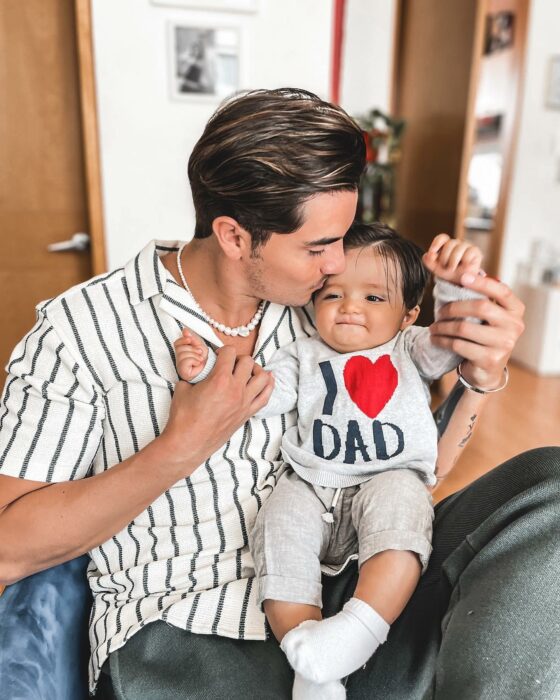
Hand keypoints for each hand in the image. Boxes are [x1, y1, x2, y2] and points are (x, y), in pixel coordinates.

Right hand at [159, 346, 274, 477]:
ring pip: (262, 377)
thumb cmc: (183, 418)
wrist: (188, 443)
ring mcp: (244, 402)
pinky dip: (268, 386)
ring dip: (255, 370)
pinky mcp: (247, 414)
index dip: (222, 350)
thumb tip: (199, 370)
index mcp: (219, 380)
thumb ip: (195, 376)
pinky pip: (265, 397)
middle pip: (248, 362)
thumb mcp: (183, 388)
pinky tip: (266, 380)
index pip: (229, 352)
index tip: (217, 356)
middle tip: (230, 364)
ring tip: (246, 371)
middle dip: (238, 358)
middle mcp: (236, 389)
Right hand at [174, 328, 207, 380]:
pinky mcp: (182, 372)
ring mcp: (179, 366)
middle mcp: (179, 359)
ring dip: (194, 355)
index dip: (182, 340)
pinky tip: (197, 363)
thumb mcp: (199, 345)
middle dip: (192, 349)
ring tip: (199, 359)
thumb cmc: (203, 358)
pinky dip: (194, 360)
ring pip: (182, 354)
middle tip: (199, 352)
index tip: (189, 339)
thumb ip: (192, 338)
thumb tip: (185, 330)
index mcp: (182, 351)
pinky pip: (185, 361)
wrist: (208, 368)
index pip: (176, 343)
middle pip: (180, 348)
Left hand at [423, 233, 482, 284]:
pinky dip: (464, 262)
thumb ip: (429, 262)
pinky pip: (468, 253)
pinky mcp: (476, 251)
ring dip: (453, 262)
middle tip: (445, 266)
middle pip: (450, 244)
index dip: (436, 244)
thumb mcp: (436, 268)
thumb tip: (426, 255)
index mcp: (447, 245)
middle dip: (445, 258)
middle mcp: (457, 243)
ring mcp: (467, 246)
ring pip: (458, 248)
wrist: (462, 282)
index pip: (442, 238)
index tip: (432, 253)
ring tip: (453, 268)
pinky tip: (464, 266)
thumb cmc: (450, 272)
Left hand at [430, 272, 524, 389]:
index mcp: (516, 310)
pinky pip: (459, 345)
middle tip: (438, 312)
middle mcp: (514, 326)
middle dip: (453, 308)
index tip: (462, 277)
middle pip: (480, 308)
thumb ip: (481, 298)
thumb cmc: (483, 336)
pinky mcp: (490, 359)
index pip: (501, 291)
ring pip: (465, 328)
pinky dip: (442, 340)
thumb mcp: (488, 318)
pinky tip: (435, 338)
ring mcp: (504, 344)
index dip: (482, 283)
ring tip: (433, 327)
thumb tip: (460, 273)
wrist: (486, 371)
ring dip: (443, 326)